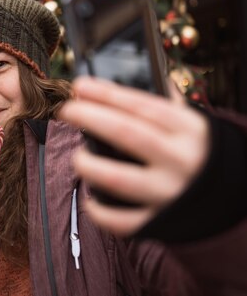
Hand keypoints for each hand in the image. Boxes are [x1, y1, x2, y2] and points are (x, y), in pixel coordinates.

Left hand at [57, 76, 210, 235]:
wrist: (236, 201)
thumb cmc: (205, 156)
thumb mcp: (198, 125)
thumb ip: (171, 105)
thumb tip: (153, 74)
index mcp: (188, 130)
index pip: (141, 105)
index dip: (106, 94)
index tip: (79, 86)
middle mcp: (180, 160)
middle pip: (125, 133)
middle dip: (89, 117)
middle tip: (67, 110)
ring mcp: (169, 193)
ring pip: (116, 178)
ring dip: (87, 165)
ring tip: (78, 158)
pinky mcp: (160, 223)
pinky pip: (120, 220)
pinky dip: (99, 211)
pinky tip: (91, 198)